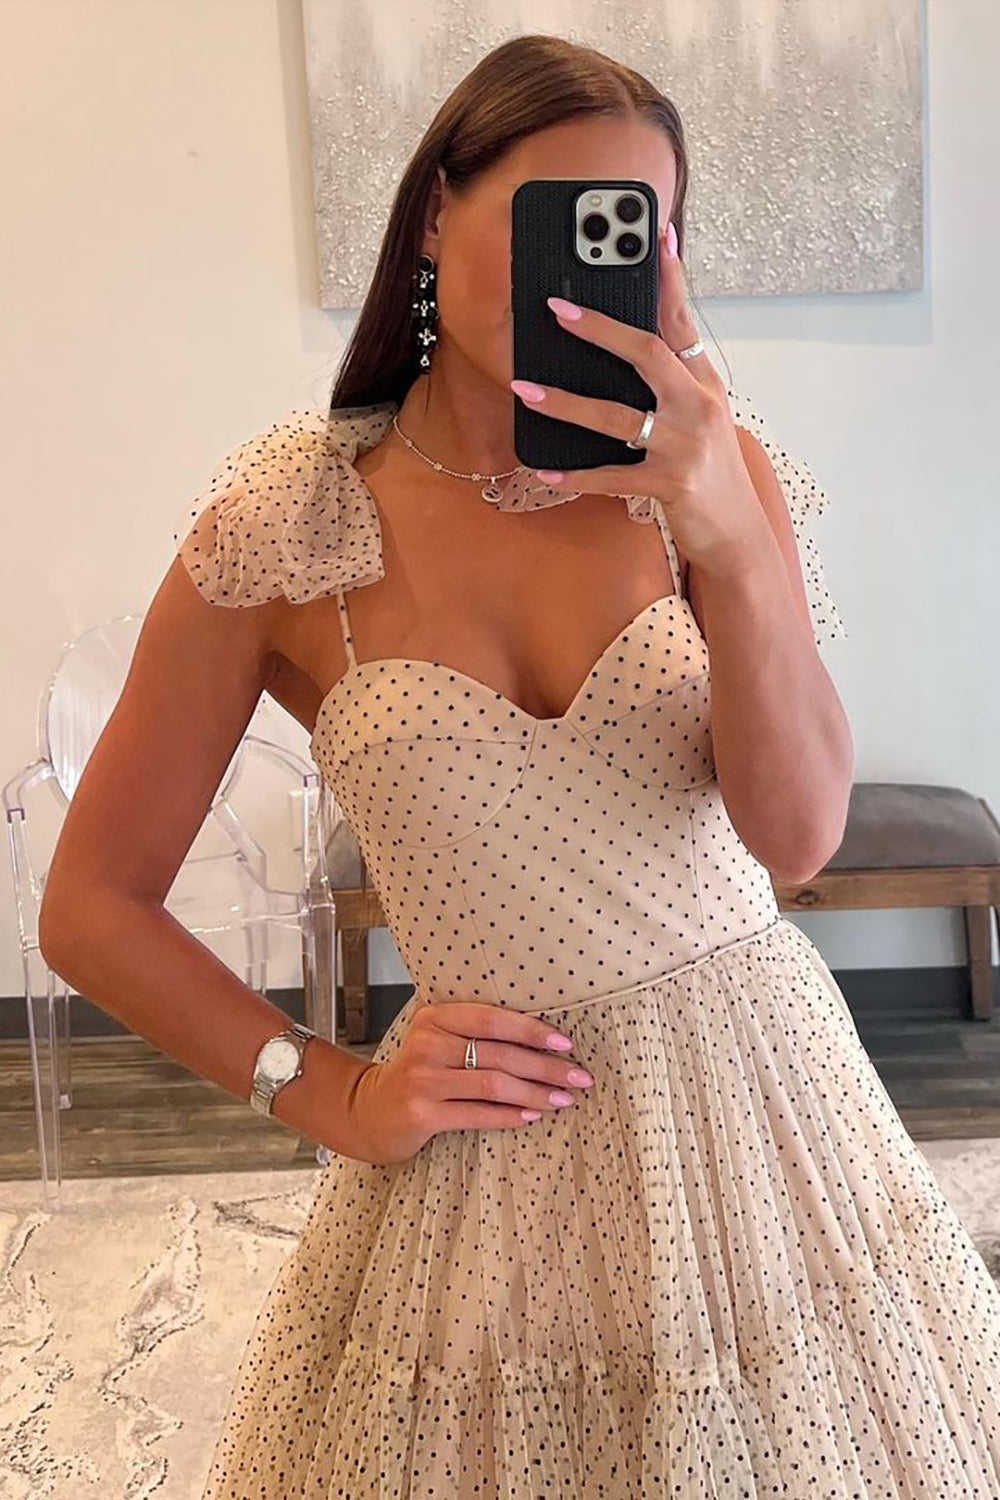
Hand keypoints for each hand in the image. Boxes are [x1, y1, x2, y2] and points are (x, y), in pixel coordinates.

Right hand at [346, 998, 593, 1164]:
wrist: (369, 1110)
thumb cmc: (418, 1073)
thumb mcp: (439, 1041)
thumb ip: (476, 1034)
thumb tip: (542, 1039)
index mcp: (434, 1017)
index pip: (492, 1019)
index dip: (532, 1030)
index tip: (565, 1042)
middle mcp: (427, 1044)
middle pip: (499, 1053)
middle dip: (546, 1066)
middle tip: (578, 1076)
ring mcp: (423, 1079)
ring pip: (493, 1084)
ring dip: (535, 1093)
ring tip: (563, 1100)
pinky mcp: (421, 1113)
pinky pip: (477, 1114)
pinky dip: (510, 1116)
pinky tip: (532, 1117)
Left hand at [509, 220, 766, 577]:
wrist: (737, 532)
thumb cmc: (710, 470)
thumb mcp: (701, 418)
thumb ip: (672, 382)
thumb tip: (626, 346)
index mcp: (704, 384)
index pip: (683, 321)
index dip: (669, 277)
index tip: (655, 234)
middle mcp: (699, 407)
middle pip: (648, 353)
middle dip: (599, 329)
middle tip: (555, 310)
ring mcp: (685, 446)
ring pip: (616, 417)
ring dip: (566, 403)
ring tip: (526, 389)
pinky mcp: (671, 485)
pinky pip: (612, 477)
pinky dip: (576, 476)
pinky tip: (546, 471)